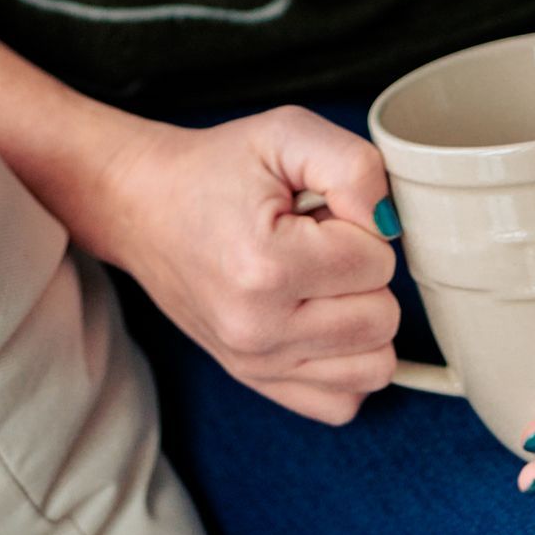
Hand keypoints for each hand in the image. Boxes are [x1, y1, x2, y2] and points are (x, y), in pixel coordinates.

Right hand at [98, 107, 401, 421]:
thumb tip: (390, 224)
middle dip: (364, 273)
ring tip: (318, 280)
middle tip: (318, 243)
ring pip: (374, 367)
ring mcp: (255, 364)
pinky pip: (343, 402)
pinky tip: (320, 319)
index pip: (378, 262)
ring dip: (361, 319)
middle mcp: (258, 329)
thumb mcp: (285, 133)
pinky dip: (346, 364)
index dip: (361, 225)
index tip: (320, 212)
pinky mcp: (256, 381)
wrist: (144, 205)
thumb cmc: (215, 169)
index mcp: (265, 266)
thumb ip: (354, 166)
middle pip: (383, 318)